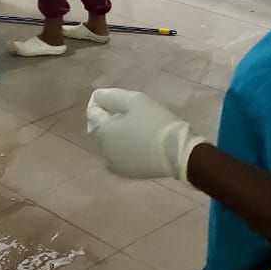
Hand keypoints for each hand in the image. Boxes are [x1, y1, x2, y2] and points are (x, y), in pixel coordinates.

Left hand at [86, 88, 203, 183]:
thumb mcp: (133, 100)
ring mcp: (114, 164)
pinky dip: (125, 147)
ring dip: (118, 133)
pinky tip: (142, 142)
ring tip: (138, 127)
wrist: (178, 153)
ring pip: (110, 142)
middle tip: (132, 112)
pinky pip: (120, 154)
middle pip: (101, 127)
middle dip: (111, 118)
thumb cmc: (155, 122)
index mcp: (102, 131)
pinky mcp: (127, 173)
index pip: (92, 111)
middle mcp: (103, 150)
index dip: (102, 101)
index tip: (119, 99)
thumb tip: (97, 97)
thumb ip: (110, 96)